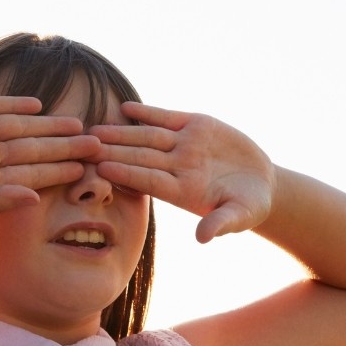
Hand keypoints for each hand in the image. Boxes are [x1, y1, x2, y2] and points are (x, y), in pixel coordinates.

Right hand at [0, 90, 100, 212]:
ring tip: (78, 122)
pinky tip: (38, 104)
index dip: (62, 170)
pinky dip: (16, 103)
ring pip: (21, 125)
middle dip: (66, 146)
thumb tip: (36, 201)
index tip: (93, 169)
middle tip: (100, 143)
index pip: (33, 173)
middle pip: (34, 148)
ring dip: (49, 124)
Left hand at [88, 102, 274, 242]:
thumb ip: (222, 223)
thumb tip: (204, 238)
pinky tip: (125, 107)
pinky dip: (147, 112)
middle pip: (140, 157)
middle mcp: (177, 167)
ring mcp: (184, 146)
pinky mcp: (195, 126)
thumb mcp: (241, 215)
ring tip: (96, 128)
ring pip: (147, 136)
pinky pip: (166, 118)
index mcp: (182, 191)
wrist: (260, 182)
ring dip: (121, 132)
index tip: (103, 169)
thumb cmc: (249, 205)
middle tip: (84, 145)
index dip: (127, 173)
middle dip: (113, 151)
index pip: (149, 181)